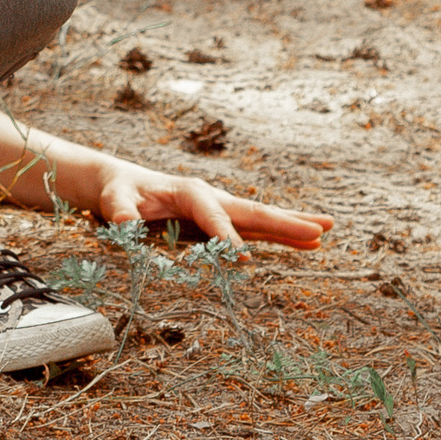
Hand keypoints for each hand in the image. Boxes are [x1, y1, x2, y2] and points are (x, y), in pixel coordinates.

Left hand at [84, 158, 333, 252]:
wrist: (122, 183)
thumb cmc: (119, 192)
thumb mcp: (113, 200)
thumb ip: (120, 212)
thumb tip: (126, 225)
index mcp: (188, 192)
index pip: (212, 215)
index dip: (226, 235)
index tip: (242, 255)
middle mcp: (211, 197)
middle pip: (252, 211)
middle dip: (283, 222)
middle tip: (319, 230)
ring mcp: (220, 208)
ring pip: (261, 218)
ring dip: (293, 226)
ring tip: (326, 231)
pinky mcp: (222, 220)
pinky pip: (256, 228)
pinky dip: (281, 234)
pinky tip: (308, 242)